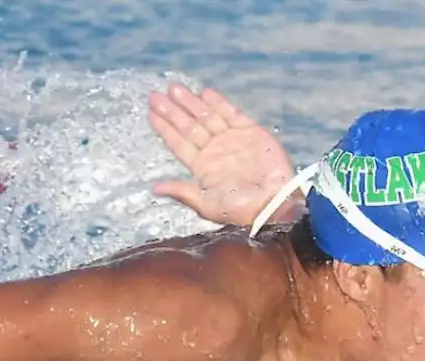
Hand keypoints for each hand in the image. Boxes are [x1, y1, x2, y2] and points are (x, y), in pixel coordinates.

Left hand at [148, 84, 301, 226]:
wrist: (274, 203)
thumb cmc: (239, 208)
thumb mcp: (206, 203)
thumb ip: (181, 191)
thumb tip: (154, 188)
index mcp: (201, 166)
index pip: (178, 143)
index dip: (165, 128)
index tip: (150, 113)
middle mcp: (214, 150)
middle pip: (189, 126)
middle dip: (173, 111)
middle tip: (155, 96)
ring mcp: (231, 139)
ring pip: (206, 116)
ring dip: (191, 103)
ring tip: (174, 89)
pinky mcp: (251, 131)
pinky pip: (231, 114)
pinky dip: (219, 103)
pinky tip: (205, 93)